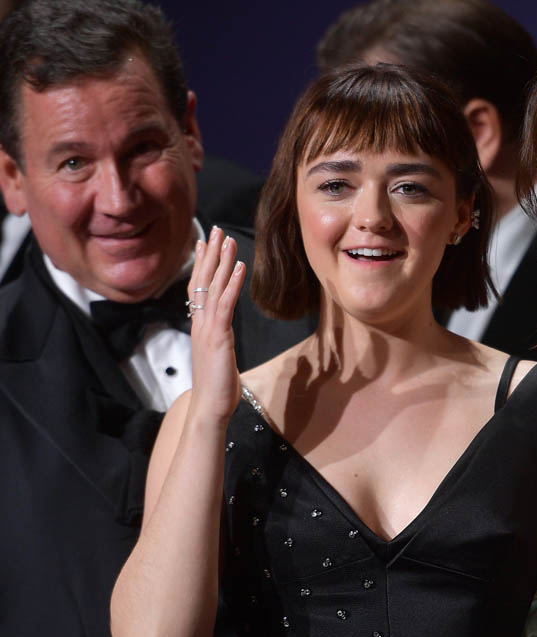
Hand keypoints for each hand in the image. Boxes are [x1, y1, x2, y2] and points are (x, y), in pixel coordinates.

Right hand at [186, 226, 245, 424]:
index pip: (197, 288)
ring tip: (228, 238)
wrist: (209, 407)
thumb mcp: (216, 358)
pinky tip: (240, 266)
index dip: (200, 264)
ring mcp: (207, 329)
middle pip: (202, 281)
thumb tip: (223, 338)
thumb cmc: (216, 388)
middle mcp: (200, 323)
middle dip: (210, 253)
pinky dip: (232, 283)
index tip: (204, 243)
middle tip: (215, 229)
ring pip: (212, 287)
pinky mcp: (218, 337)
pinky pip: (225, 304)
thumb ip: (219, 342)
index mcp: (199, 327)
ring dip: (221, 261)